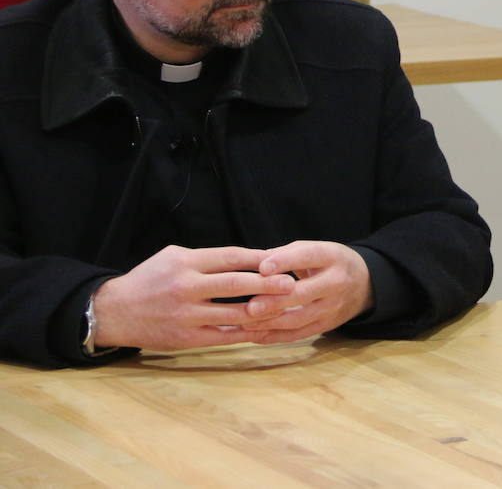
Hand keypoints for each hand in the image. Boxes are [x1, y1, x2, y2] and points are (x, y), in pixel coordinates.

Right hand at [91, 245, 297, 350]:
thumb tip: (249, 258)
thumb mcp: (174, 256)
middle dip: (269, 285)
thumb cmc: (150, 279)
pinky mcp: (186, 338)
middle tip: (292, 284)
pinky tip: (264, 329)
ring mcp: (187, 315)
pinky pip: (224, 337)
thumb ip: (208, 258)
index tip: (283, 260)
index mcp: (186, 263)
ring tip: (285, 308)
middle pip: (237, 285)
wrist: (114, 311)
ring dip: (263, 312)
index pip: (232, 257)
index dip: (260, 259)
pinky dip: (246, 333)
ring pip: (235, 314)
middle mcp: (187, 287)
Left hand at [242, 241, 374, 343]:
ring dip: (270, 322)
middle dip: (275, 301)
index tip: (262, 268)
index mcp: (332, 257)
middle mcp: (336, 282)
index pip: (308, 257)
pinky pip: (298, 334)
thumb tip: (254, 261)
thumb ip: (286, 253)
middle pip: (303, 293)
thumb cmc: (330, 262)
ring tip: (246, 323)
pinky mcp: (327, 325)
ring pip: (299, 318)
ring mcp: (333, 307)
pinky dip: (274, 336)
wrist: (365, 283)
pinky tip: (254, 335)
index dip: (285, 262)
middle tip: (250, 306)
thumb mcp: (316, 248)